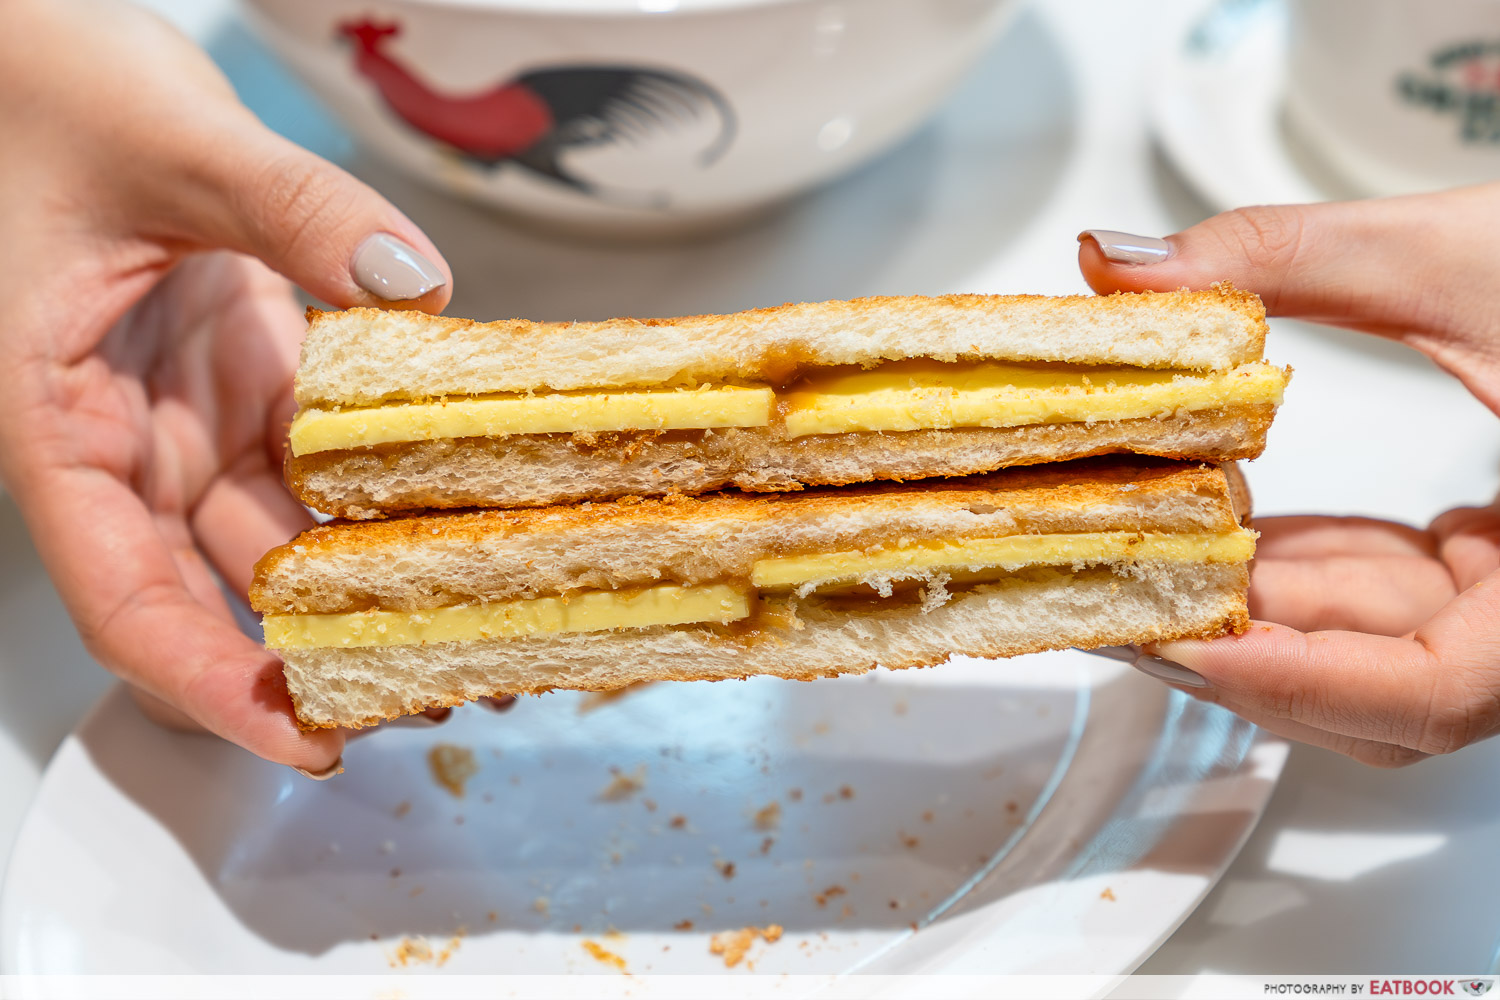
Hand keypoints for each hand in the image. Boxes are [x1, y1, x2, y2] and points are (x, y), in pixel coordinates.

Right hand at [0, 0, 452, 775]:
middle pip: (213, 589)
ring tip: (465, 622)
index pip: (122, 596)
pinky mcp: (241, 369)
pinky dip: (374, 491)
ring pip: (277, 532)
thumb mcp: (169, 138)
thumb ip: (294, 208)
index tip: (302, 741)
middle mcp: (120, 438)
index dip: (208, 685)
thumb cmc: (42, 86)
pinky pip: (315, 455)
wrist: (31, 38)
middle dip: (313, 656)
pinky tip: (449, 517)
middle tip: (424, 692)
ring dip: (363, 583)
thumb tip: (413, 280)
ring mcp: (184, 409)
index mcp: (52, 420)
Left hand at [1077, 186, 1499, 766]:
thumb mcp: (1464, 255)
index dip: (1295, 682)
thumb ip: (1288, 255)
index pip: (1432, 694)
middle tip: (1112, 593)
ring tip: (1143, 540)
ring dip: (1258, 592)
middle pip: (1377, 681)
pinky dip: (1307, 559)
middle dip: (1239, 635)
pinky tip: (1229, 512)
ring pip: (1373, 639)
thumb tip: (1120, 258)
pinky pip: (1393, 592)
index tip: (1178, 642)